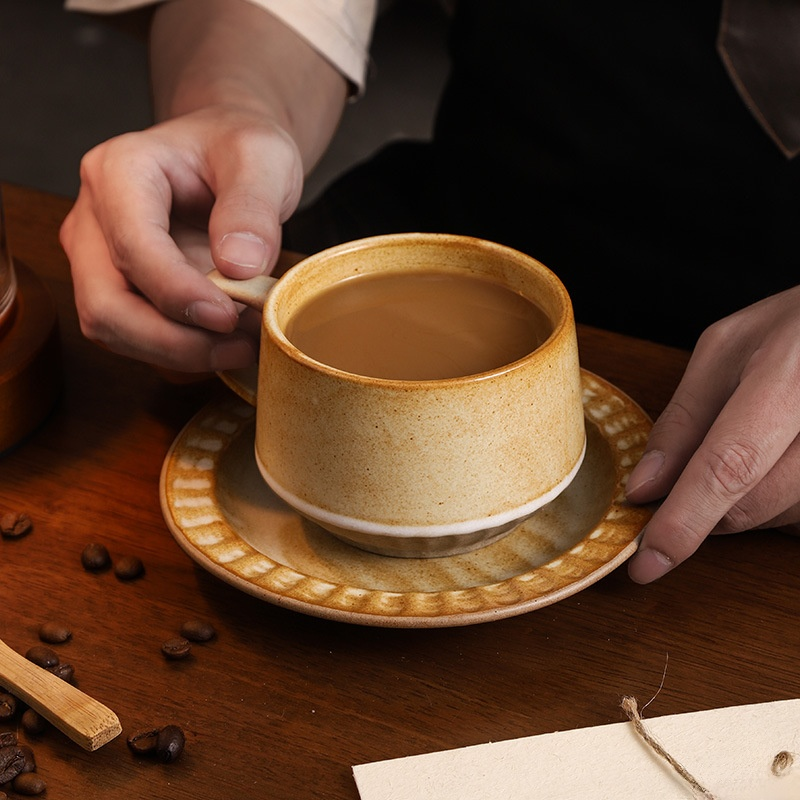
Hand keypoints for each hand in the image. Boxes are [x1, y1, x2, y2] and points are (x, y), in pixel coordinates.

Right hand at [60, 105, 303, 371]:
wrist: (227, 156)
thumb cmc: (238, 150)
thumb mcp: (263, 158)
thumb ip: (253, 207)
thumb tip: (238, 267)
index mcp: (119, 174)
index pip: (132, 248)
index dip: (178, 294)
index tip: (231, 317)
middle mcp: (93, 221)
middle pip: (105, 305)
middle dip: (173, 342)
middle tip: (240, 346)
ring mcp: (99, 261)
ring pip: (116, 332)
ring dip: (180, 353)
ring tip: (243, 344)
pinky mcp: (119, 291)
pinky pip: (137, 340)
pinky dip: (181, 354)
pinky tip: (227, 343)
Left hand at [626, 285, 799, 581]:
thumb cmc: (792, 328)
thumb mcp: (725, 351)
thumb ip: (684, 420)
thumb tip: (644, 488)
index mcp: (789, 376)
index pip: (729, 465)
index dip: (684, 521)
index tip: (647, 562)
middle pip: (754, 503)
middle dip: (703, 511)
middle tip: (680, 486)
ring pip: (782, 517)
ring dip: (743, 506)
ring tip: (746, 452)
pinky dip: (777, 503)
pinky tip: (775, 466)